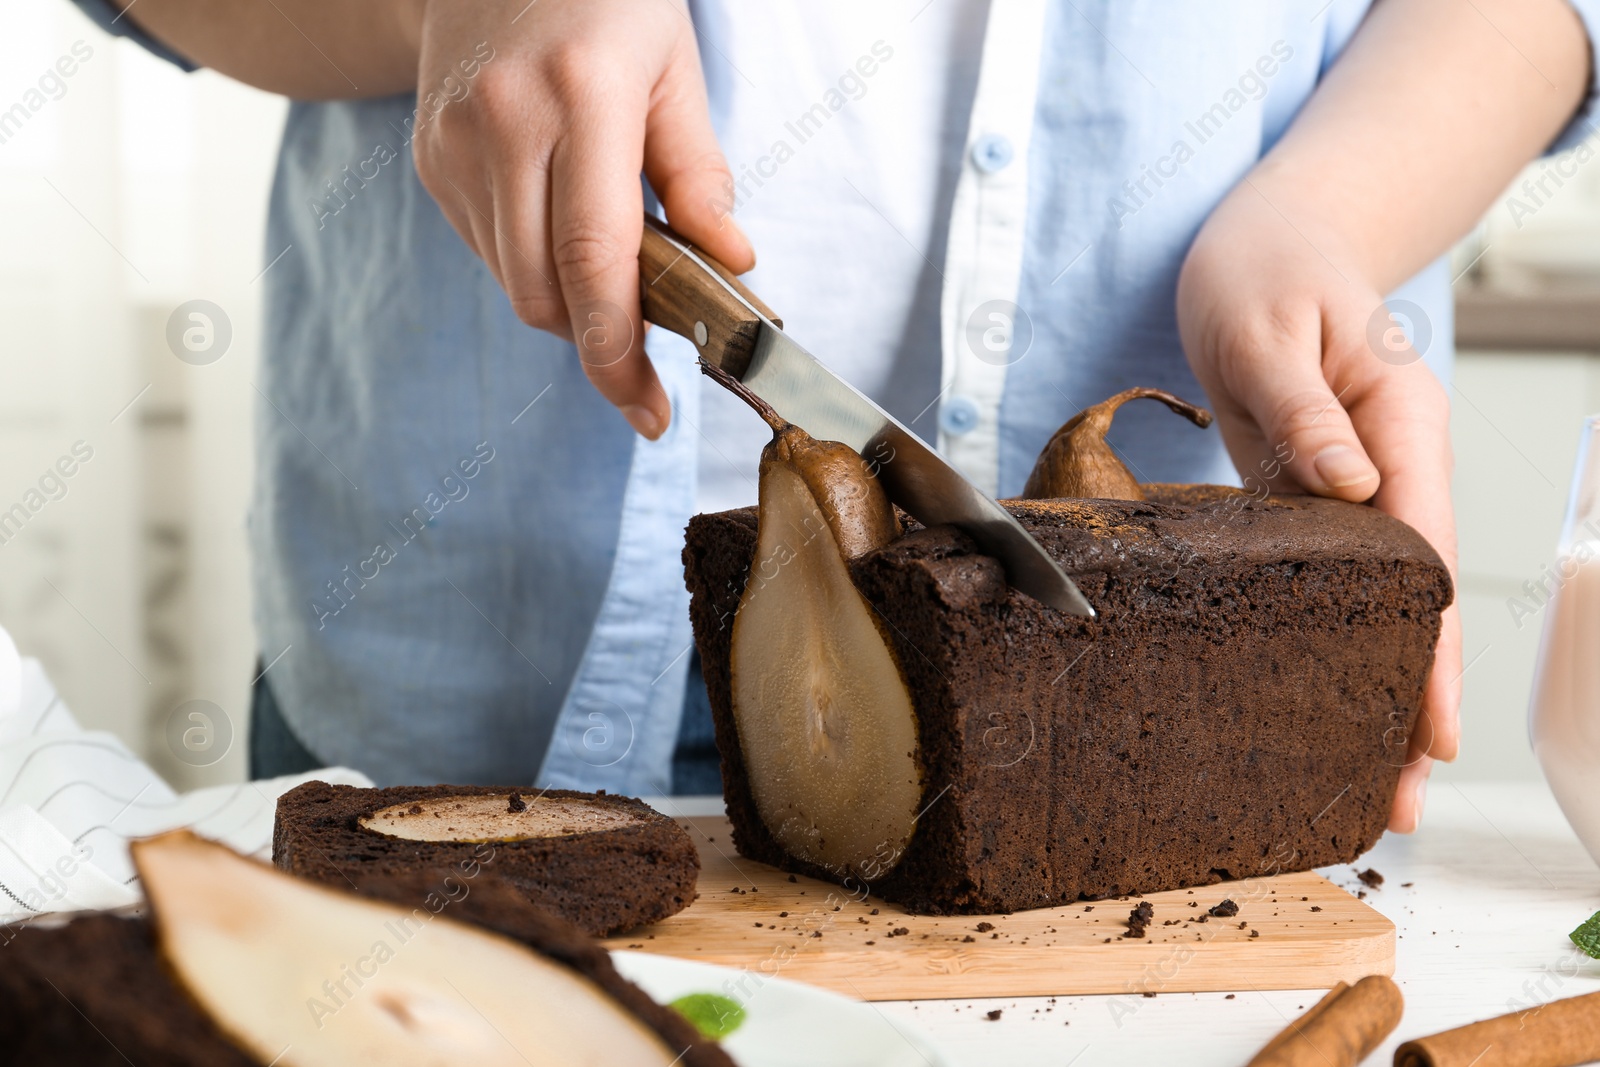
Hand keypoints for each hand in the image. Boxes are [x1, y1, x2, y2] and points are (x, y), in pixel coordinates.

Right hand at [407, 0, 753, 437]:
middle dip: (600, 346)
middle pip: (545, 295)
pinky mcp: (431, 159)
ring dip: (571, 308)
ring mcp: (454, 145)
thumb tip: (732, 264)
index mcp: (581, 97)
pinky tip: (565, 233)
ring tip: (617, 278)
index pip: (594, 261)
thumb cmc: (606, 0)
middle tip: (650, 362)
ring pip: (515, 284)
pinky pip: (491, 251)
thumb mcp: (674, 68)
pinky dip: (537, 269)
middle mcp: (503, 124)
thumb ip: (700, 174)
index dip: (621, 352)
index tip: (649, 410)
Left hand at [1176, 176, 1460, 833]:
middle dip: (1412, 694)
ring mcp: (1349, 487)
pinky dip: (1324, 638)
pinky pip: (1323, 576)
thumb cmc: (1267, 272)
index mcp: (1401, 426)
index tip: (1431, 726)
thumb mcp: (1273, 329)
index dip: (1429, 645)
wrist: (1261, 244)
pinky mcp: (1305, 493)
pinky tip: (1315, 693)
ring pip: (1371, 600)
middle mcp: (1387, 468)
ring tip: (1363, 776)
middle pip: (1411, 598)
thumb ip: (1305, 410)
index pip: (1425, 552)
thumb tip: (1347, 487)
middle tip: (1402, 797)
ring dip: (1369, 681)